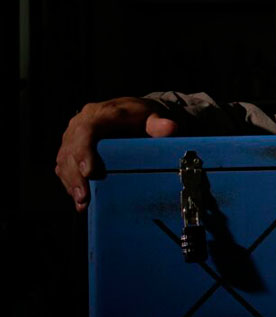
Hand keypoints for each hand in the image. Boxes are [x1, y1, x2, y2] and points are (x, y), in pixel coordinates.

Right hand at [55, 97, 177, 211]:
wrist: (132, 114)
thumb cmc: (142, 117)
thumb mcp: (153, 117)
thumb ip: (159, 124)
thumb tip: (170, 128)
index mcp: (101, 113)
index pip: (86, 130)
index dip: (84, 151)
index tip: (89, 171)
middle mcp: (81, 123)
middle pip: (71, 149)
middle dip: (76, 175)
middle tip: (84, 197)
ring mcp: (73, 136)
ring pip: (64, 160)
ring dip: (71, 183)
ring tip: (82, 203)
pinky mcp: (71, 149)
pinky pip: (64, 166)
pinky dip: (70, 183)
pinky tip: (79, 201)